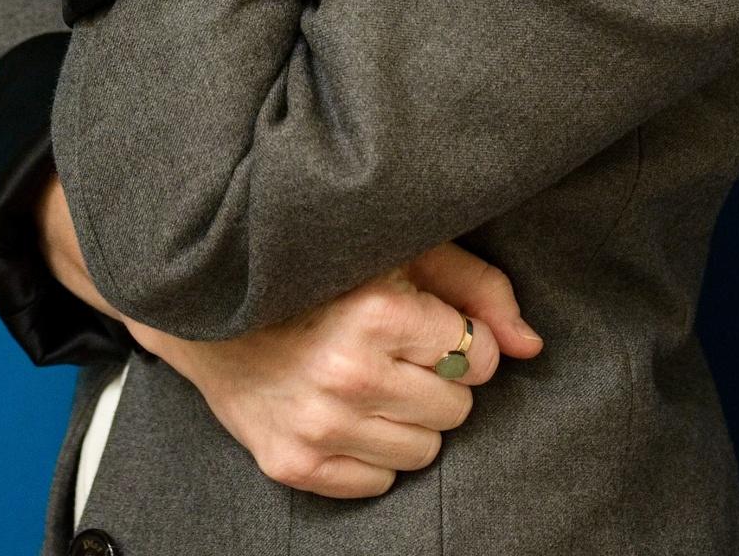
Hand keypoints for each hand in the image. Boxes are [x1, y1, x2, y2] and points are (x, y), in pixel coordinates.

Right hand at [33, 174, 545, 499]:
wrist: (207, 312)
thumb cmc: (317, 275)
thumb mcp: (399, 253)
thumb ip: (477, 289)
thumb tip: (531, 347)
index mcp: (379, 311)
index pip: (475, 354)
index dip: (459, 338)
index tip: (425, 324)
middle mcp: (349, 372)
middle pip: (455, 409)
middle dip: (436, 381)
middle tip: (394, 353)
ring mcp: (319, 426)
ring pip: (424, 453)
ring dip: (407, 421)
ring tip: (370, 383)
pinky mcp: (294, 465)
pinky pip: (379, 484)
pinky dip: (370, 454)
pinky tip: (344, 412)